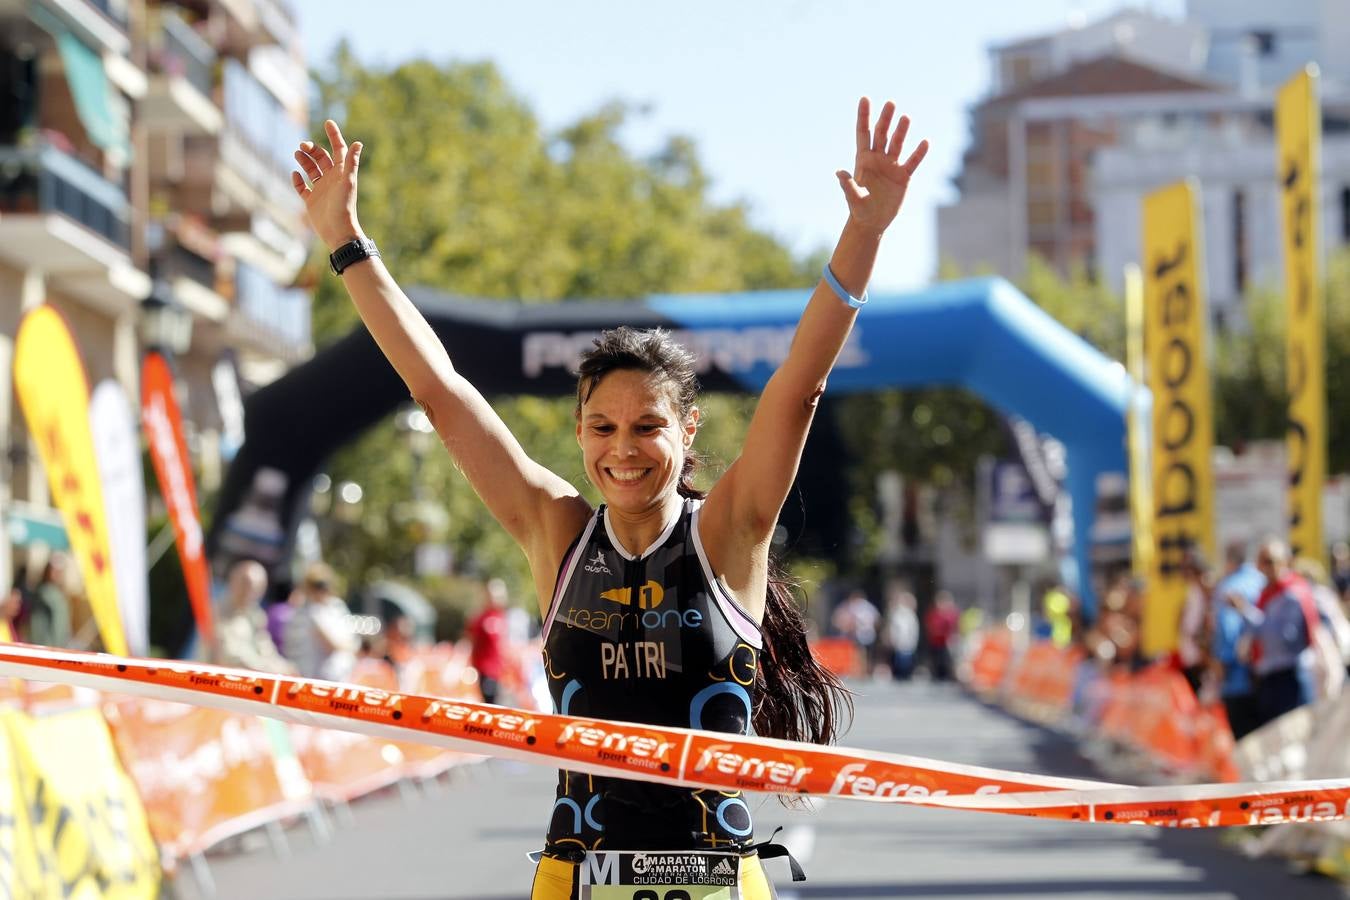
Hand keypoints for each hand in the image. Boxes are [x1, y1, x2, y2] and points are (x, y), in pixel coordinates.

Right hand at [291, 119, 364, 251]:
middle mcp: (331, 179)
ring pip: (310, 169)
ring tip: (297, 154)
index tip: (328, 122)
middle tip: (303, 146)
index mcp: (341, 173)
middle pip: (321, 158)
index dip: (334, 136)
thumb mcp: (348, 182)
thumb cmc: (344, 206)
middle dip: (312, 149)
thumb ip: (351, 162)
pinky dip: (298, 179)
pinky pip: (302, 187)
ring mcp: (321, 189)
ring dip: (304, 160)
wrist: (338, 232)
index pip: (338, 150)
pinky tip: (295, 174)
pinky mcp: (311, 200)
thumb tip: (358, 143)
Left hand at [837, 98, 928, 236]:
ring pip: (897, 144)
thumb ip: (847, 185)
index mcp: (863, 160)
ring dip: (902, 131)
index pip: (863, 133)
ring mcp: (891, 166)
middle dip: (885, 119)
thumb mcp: (853, 198)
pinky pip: (912, 162)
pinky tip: (925, 142)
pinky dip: (919, 153)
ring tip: (906, 117)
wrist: (872, 222)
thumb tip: (839, 173)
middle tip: (890, 103)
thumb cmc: (859, 209)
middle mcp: (878, 159)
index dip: (863, 116)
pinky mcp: (903, 176)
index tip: (865, 98)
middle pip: (882, 134)